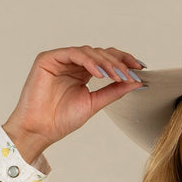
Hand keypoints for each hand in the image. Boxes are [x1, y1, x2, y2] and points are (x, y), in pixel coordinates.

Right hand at [2, 46, 146, 161]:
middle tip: (131, 74)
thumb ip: (113, 90)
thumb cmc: (62, 119)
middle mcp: (72, 63)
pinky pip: (73, 54)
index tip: (140, 68)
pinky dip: (89, 62)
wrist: (41, 129)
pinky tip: (100, 73)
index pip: (106, 60)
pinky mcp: (48, 58)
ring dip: (106, 63)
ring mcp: (60, 59)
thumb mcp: (94, 103)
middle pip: (100, 53)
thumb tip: (136, 82)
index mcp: (83, 72)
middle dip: (118, 63)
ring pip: (89, 51)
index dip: (124, 61)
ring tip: (117, 76)